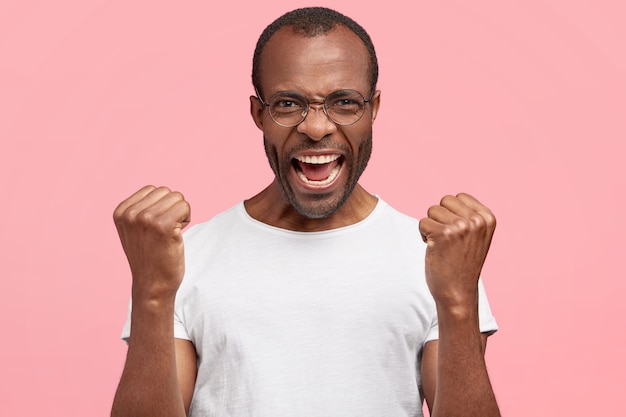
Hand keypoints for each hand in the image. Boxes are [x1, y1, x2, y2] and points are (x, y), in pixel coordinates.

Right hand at [113, 185, 190, 300]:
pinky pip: (185, 206)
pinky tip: (177, 235)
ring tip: (170, 234)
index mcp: (121, 212)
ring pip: (177, 197)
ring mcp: (145, 219)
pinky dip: (187, 219)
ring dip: (180, 214)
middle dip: (172, 209)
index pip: (153, 190)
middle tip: (165, 232)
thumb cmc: (149, 258)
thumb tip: (161, 191)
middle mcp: (130, 213)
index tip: (155, 228)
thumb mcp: (134, 230)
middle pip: (166, 191)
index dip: (161, 206)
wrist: (152, 286)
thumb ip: (140, 210)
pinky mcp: (163, 225)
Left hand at [418, 193, 495, 309]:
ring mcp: (460, 227)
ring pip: (432, 210)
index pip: (459, 197)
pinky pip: (422, 223)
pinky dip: (423, 235)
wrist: (458, 292)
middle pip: (444, 201)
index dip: (452, 213)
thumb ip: (471, 216)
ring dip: (432, 227)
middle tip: (448, 240)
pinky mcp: (442, 234)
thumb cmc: (464, 264)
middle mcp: (476, 220)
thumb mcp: (477, 236)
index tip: (458, 234)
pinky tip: (435, 249)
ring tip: (443, 245)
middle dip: (441, 218)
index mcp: (488, 218)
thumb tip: (453, 198)